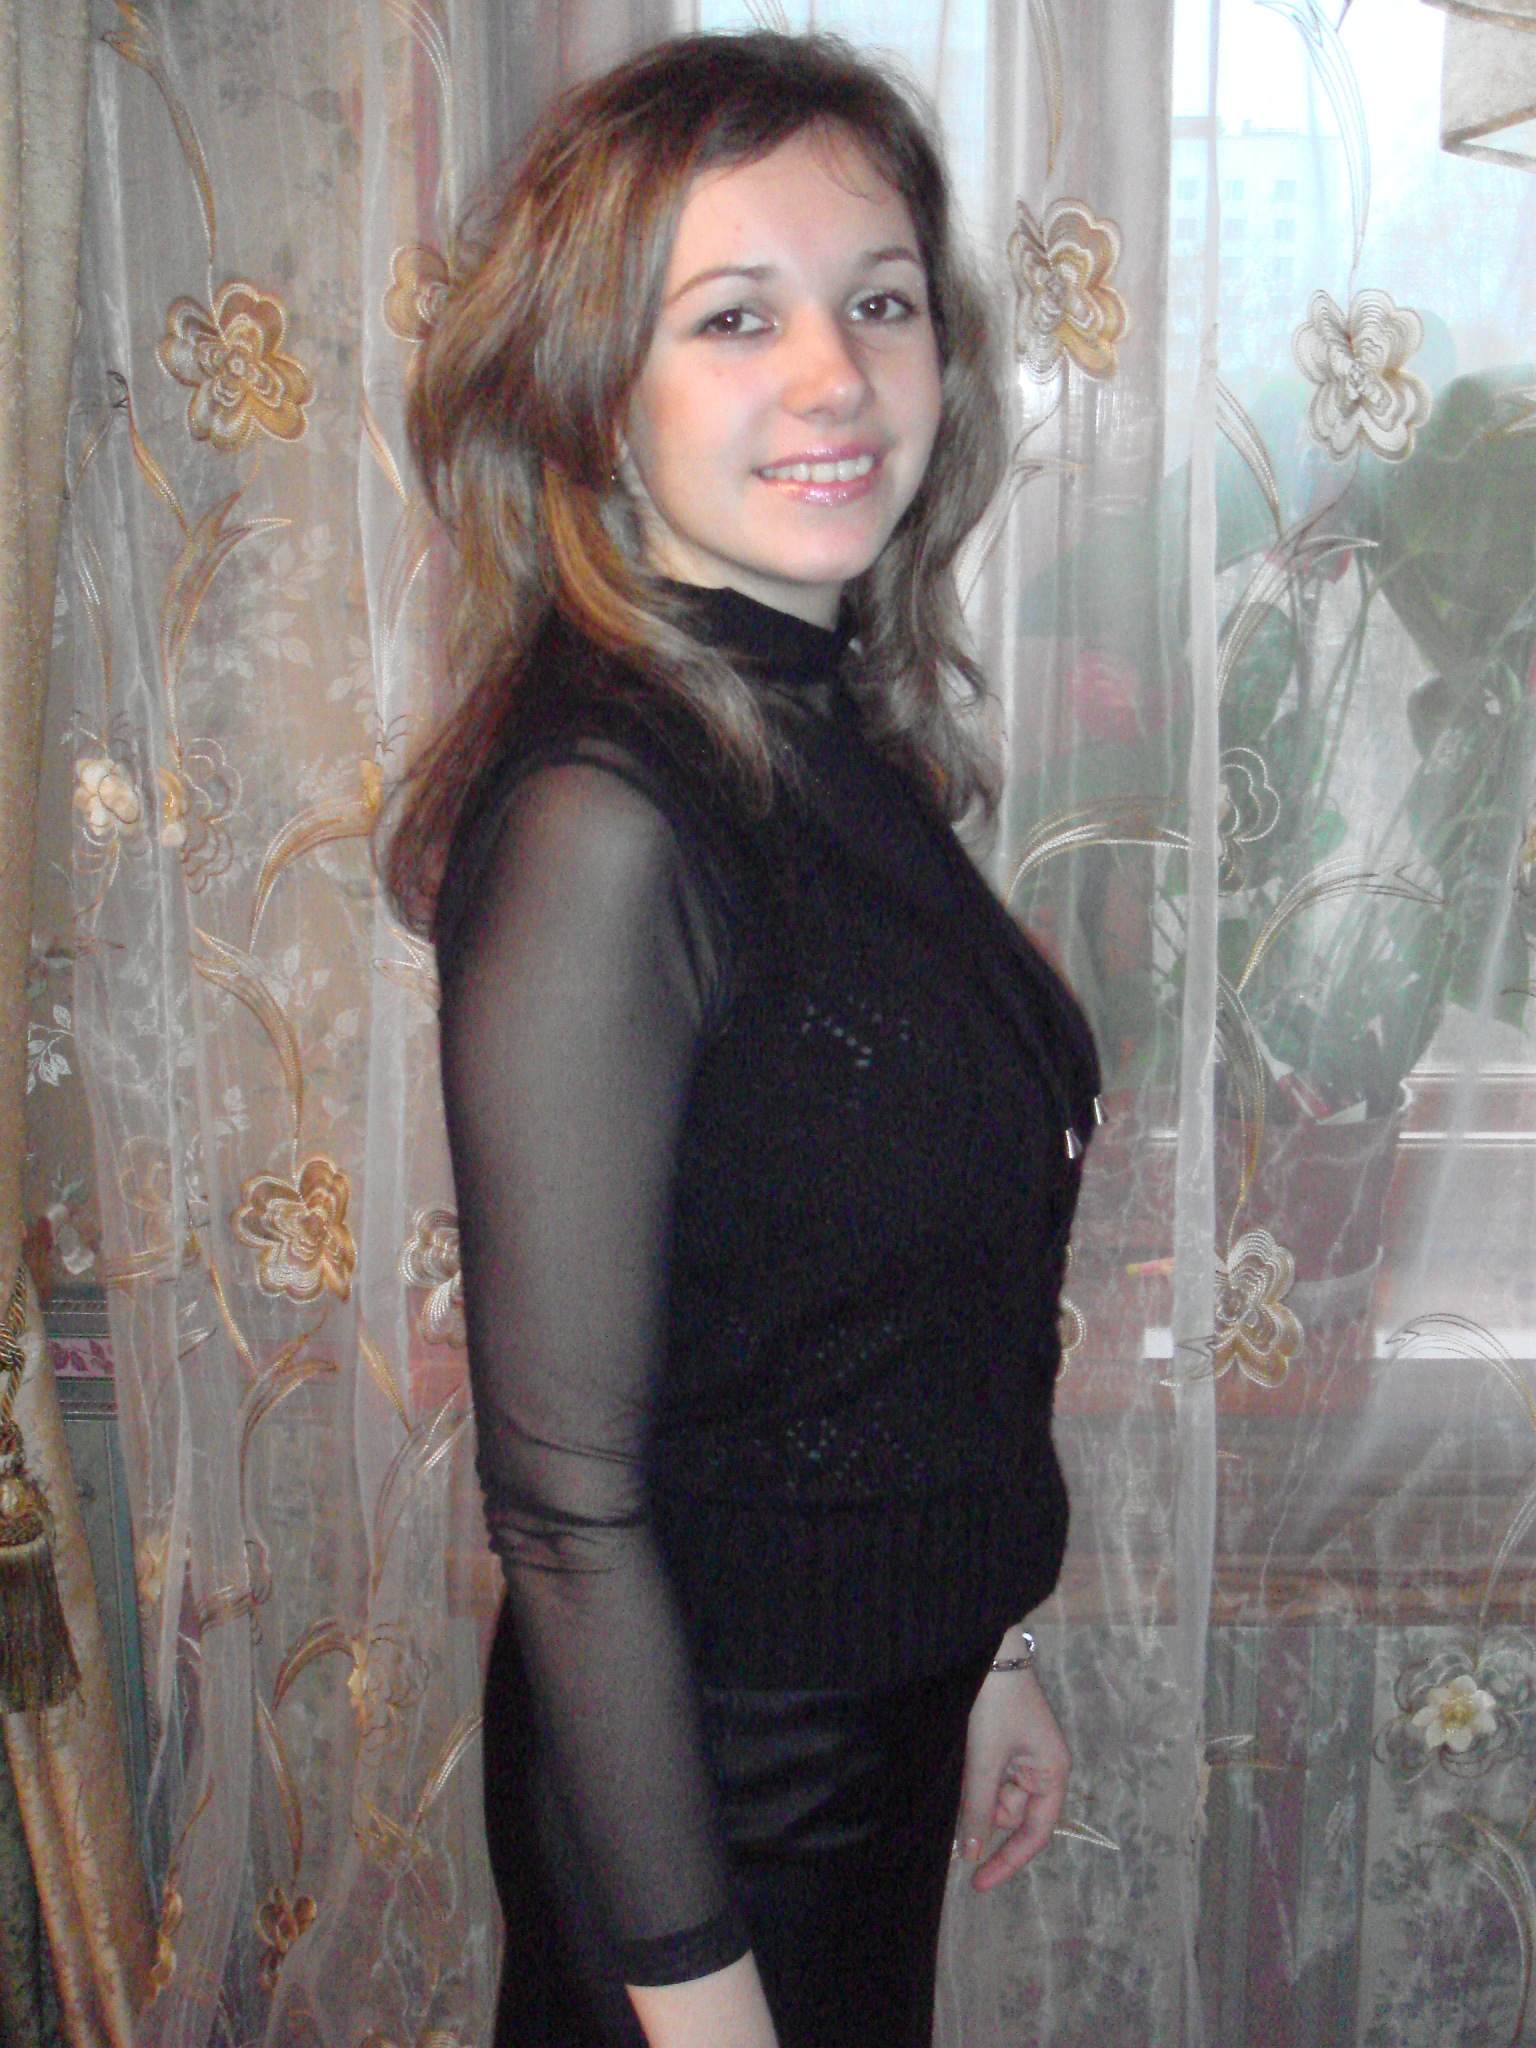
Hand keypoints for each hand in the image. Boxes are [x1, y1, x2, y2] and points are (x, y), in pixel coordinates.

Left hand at [955, 1654, 1069, 1891]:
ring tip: (959, 1766)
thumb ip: (977, 1807)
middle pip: (1010, 1815)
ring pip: (993, 1796)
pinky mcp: (1002, 1743)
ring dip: (972, 1795)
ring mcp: (1021, 1755)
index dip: (1008, 1861)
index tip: (977, 1882)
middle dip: (981, 1816)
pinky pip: (986, 1776)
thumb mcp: (986, 1757)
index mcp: (1052, 1772)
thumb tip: (970, 1854)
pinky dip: (970, 1780)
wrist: (988, 1648)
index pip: (1034, 1833)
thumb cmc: (996, 1701)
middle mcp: (1041, 1768)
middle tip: (951, 1809)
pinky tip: (958, 1768)